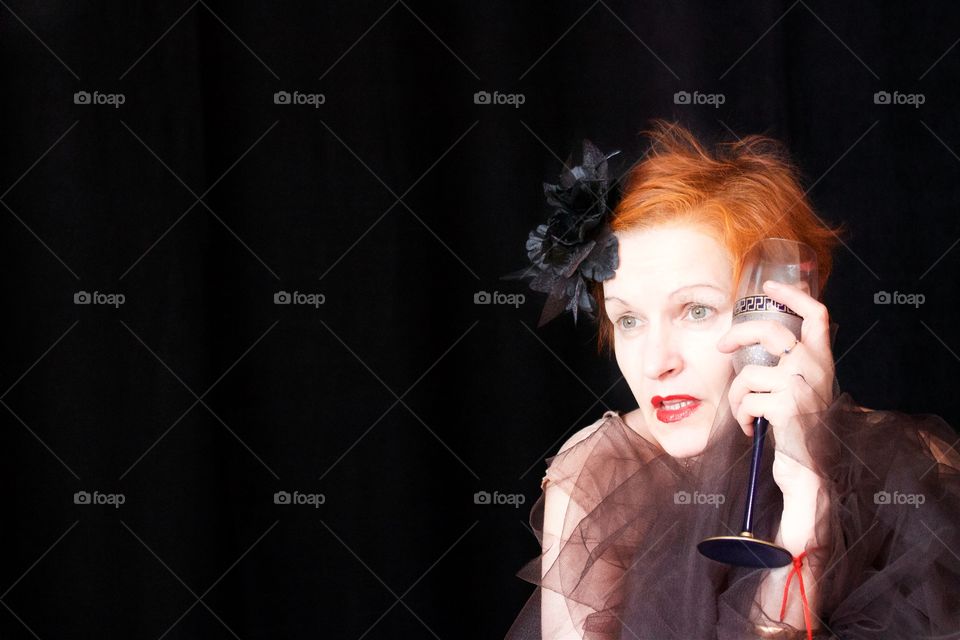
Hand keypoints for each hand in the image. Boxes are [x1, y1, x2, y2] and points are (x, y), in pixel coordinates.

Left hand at [716, 280, 835, 489]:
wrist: (809, 469)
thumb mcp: (801, 390)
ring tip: (746, 413)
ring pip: (749, 373)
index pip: (817, 314)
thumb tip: (752, 342)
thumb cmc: (799, 430)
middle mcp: (816, 367)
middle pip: (769, 331)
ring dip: (737, 397)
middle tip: (721, 347)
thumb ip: (788, 366)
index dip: (794, 295)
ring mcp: (802, 384)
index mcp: (822, 360)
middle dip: (737, 335)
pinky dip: (742, 415)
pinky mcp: (787, 404)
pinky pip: (746, 399)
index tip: (770, 286)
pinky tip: (752, 427)